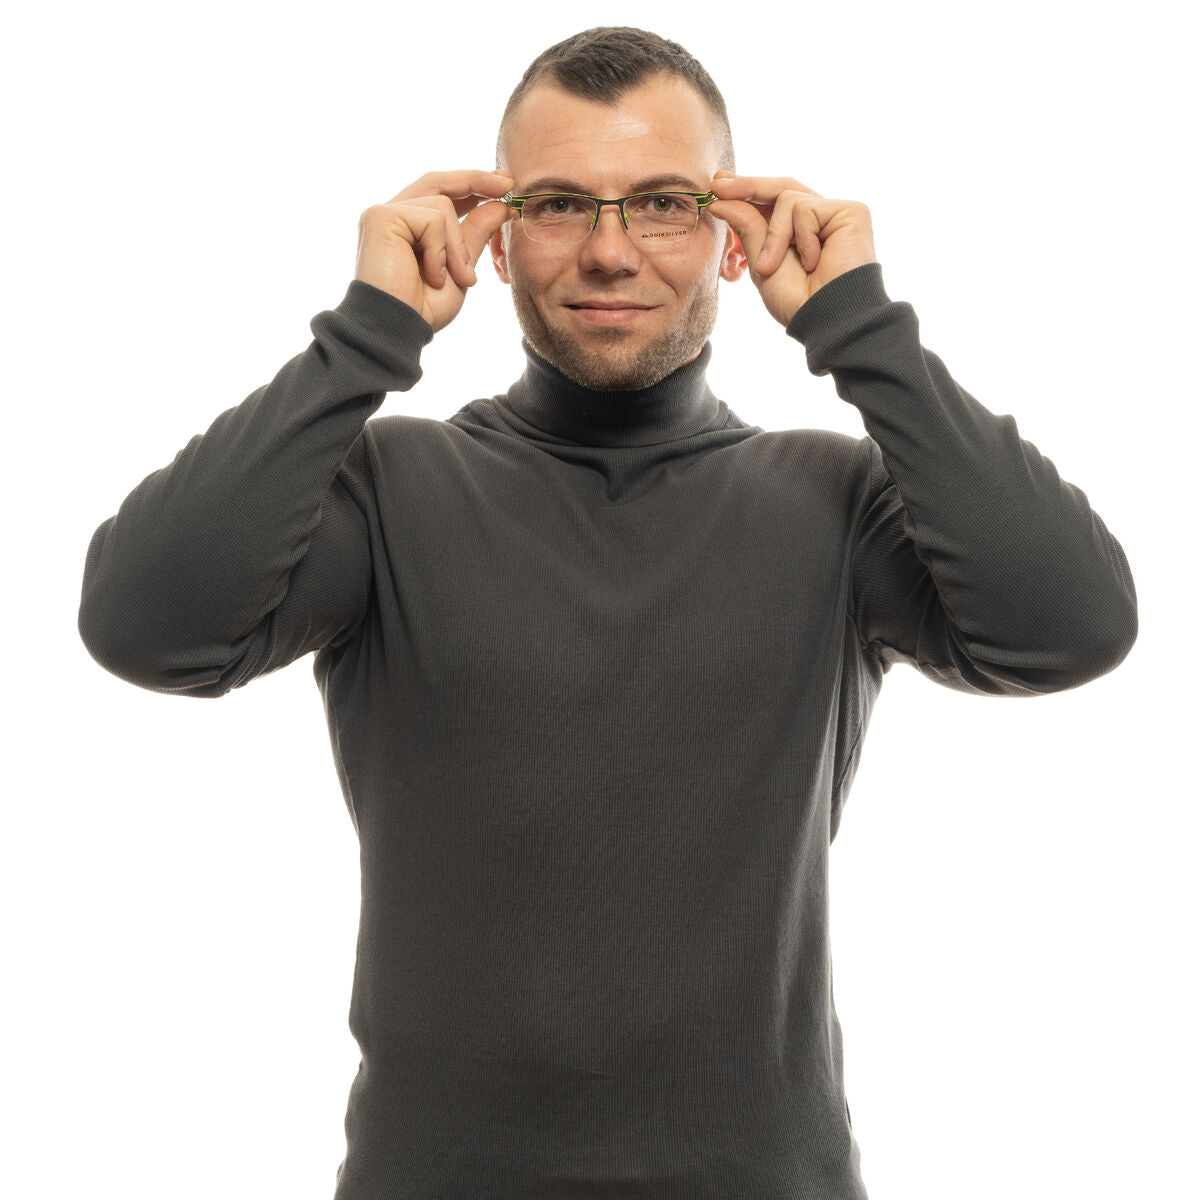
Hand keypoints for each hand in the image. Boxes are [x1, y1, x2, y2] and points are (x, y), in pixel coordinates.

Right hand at [354, 170, 515, 331]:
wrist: (398, 330)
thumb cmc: (423, 309)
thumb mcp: (460, 269)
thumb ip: (475, 236)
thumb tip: (500, 205)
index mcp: (407, 226)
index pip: (440, 193)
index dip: (471, 184)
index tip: (504, 183)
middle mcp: (391, 214)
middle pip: (438, 182)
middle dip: (476, 180)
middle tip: (507, 183)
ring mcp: (383, 213)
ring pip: (443, 206)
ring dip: (458, 246)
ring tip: (455, 278)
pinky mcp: (380, 217)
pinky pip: (432, 219)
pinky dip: (442, 250)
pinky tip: (432, 275)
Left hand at [707, 172, 876, 324]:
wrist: (826, 319)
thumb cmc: (798, 302)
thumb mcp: (761, 264)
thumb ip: (747, 229)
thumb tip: (719, 201)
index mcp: (803, 233)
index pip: (775, 202)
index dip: (748, 191)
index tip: (717, 186)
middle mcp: (822, 219)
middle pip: (782, 188)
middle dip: (747, 186)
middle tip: (717, 186)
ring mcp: (837, 214)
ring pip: (787, 198)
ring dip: (773, 236)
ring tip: (773, 267)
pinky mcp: (851, 212)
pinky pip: (805, 207)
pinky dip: (798, 236)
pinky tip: (812, 262)